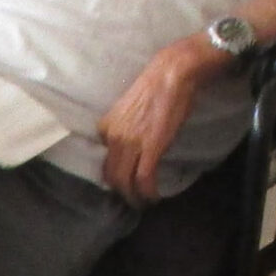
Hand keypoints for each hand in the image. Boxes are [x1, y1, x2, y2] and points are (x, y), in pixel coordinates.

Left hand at [97, 36, 224, 203]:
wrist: (172, 73)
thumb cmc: (156, 85)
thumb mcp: (129, 108)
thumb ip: (125, 127)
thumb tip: (134, 140)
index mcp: (106, 126)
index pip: (104, 160)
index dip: (113, 176)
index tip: (123, 182)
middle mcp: (114, 137)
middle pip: (112, 176)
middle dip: (122, 192)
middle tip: (133, 199)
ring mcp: (131, 144)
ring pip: (125, 182)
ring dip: (134, 197)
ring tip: (143, 202)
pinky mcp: (150, 149)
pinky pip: (144, 179)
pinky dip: (148, 193)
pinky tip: (153, 197)